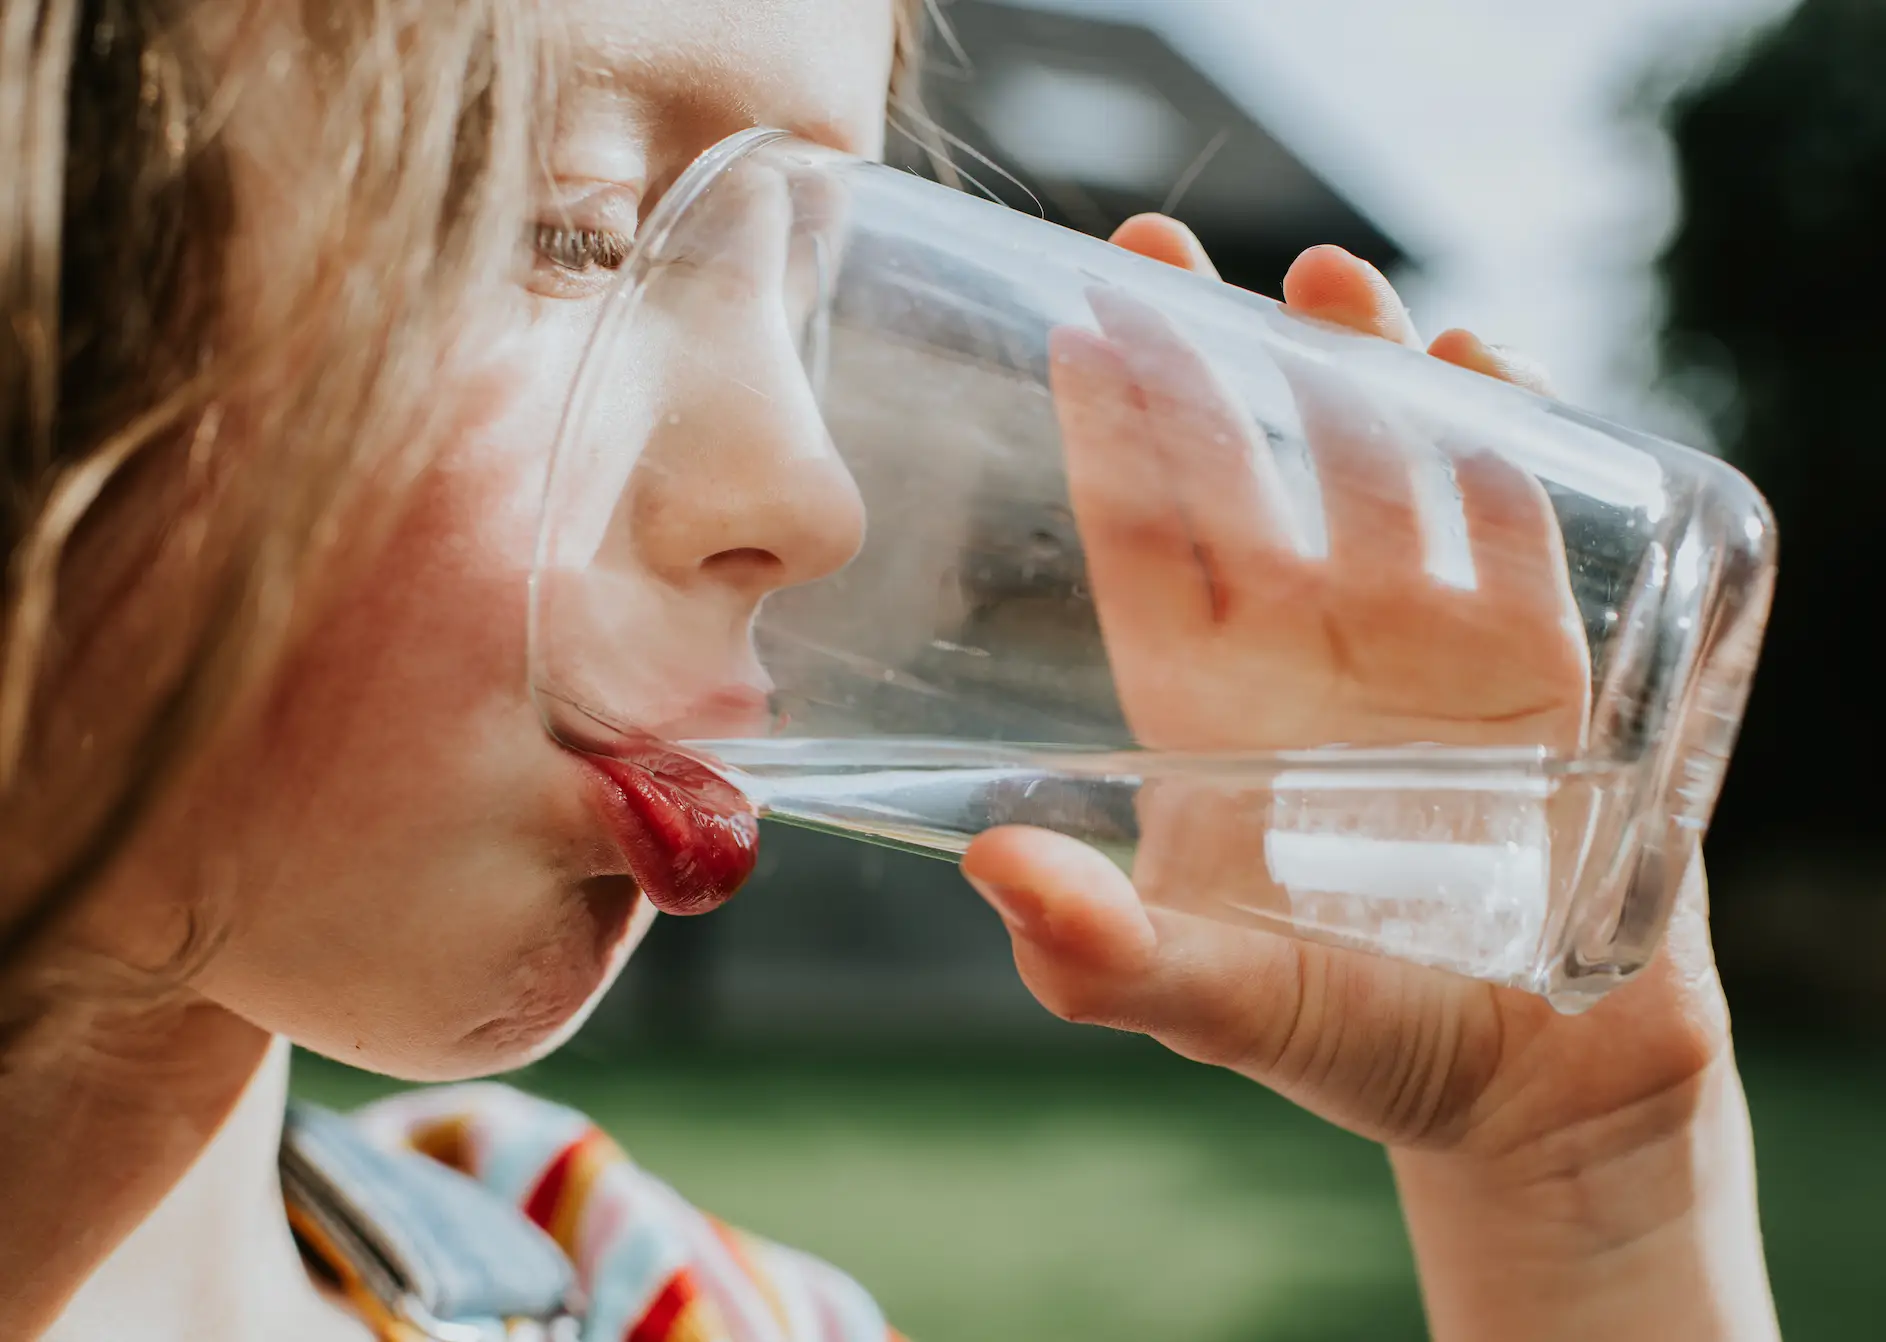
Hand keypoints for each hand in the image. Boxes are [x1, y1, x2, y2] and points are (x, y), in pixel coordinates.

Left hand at [963, 218, 1775, 1339]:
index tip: (1078, 320)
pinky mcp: (1542, 661)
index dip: (1108, 432)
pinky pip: (1518, 524)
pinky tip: (1473, 364)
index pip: (1140, 540)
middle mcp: (1304, 652)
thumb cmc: (1349, 1045)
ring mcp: (1423, 645)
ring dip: (1356, 371)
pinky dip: (1504, 442)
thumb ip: (1101, 952)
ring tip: (1328, 281)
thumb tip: (991, 869)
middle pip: (1247, 472)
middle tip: (1163, 246)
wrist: (1534, 1094)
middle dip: (1208, 360)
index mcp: (1204, 703)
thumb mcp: (1212, 1002)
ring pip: (1383, 471)